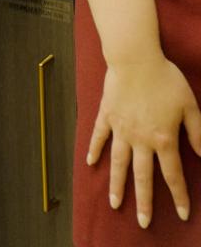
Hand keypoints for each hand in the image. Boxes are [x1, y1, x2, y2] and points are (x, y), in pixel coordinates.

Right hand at [87, 56, 200, 227]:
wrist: (135, 58)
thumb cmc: (165, 78)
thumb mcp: (189, 105)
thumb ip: (197, 132)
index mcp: (163, 139)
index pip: (173, 175)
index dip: (179, 196)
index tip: (183, 213)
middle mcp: (140, 140)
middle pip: (142, 177)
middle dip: (144, 202)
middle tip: (144, 223)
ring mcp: (121, 129)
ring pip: (119, 163)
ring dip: (118, 185)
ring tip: (115, 204)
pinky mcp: (107, 116)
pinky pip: (99, 137)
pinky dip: (95, 150)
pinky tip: (91, 163)